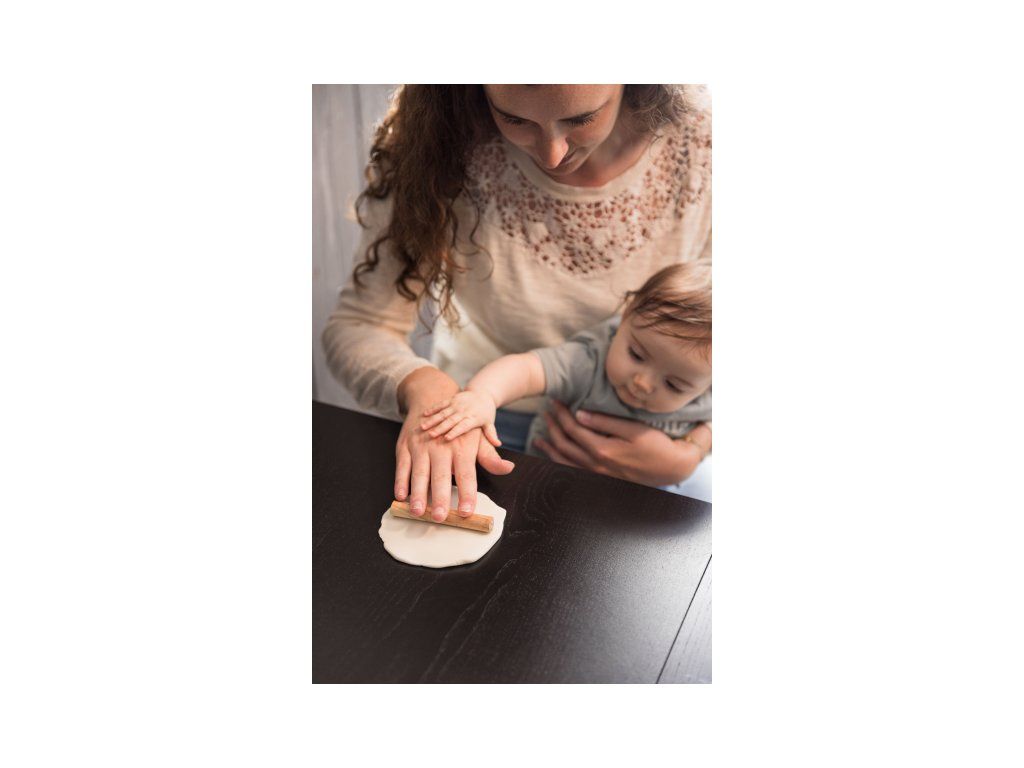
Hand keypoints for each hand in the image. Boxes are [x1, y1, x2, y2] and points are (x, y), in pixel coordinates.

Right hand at [394, 368, 514, 520]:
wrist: (433, 397)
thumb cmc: (459, 427)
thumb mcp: (477, 438)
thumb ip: (490, 457)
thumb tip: (508, 468)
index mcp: (461, 448)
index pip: (466, 474)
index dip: (467, 494)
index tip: (467, 512)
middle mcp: (441, 448)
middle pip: (440, 476)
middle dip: (439, 498)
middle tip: (440, 517)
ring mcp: (421, 446)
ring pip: (419, 472)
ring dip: (418, 494)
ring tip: (418, 512)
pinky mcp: (405, 446)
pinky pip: (402, 465)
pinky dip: (400, 481)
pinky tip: (401, 496)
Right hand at [420, 390, 500, 445]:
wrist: (482, 394)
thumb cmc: (485, 413)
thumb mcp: (489, 423)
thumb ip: (491, 434)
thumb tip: (498, 444)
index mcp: (473, 418)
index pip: (463, 426)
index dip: (455, 431)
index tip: (447, 438)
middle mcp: (464, 411)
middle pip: (451, 420)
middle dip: (441, 427)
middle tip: (431, 435)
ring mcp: (456, 404)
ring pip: (443, 413)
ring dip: (433, 420)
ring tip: (423, 427)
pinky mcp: (451, 399)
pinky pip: (440, 404)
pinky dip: (432, 409)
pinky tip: (423, 414)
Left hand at [533, 401, 703, 486]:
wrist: (673, 468)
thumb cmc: (657, 445)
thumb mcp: (634, 429)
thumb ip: (605, 422)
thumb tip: (580, 414)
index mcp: (603, 450)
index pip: (574, 429)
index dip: (562, 414)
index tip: (555, 401)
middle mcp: (596, 466)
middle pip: (565, 445)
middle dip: (553, 427)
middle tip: (546, 412)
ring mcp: (598, 476)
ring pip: (565, 462)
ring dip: (551, 448)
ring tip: (540, 436)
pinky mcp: (602, 480)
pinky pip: (574, 473)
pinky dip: (560, 464)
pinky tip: (555, 458)